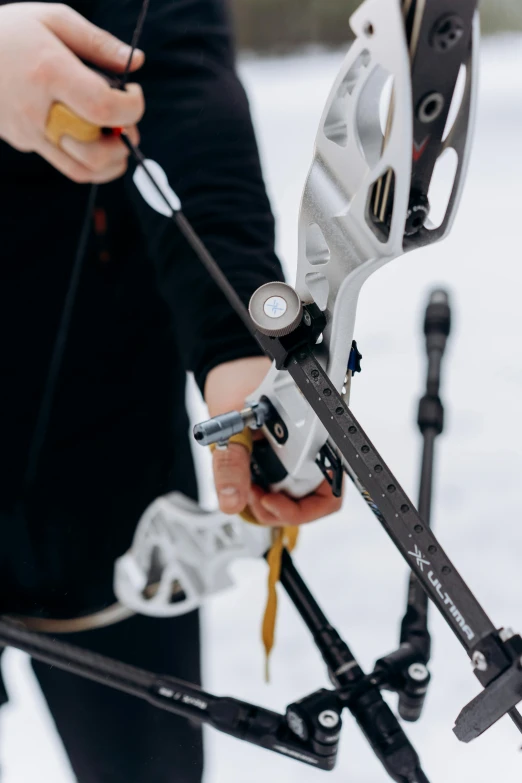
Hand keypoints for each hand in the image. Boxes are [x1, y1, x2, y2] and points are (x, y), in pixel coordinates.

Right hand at [0, 2, 143, 182]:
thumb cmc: (9, 31)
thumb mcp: (53, 20)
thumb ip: (98, 43)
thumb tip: (137, 62)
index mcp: (49, 73)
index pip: (103, 108)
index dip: (131, 108)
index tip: (134, 95)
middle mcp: (37, 110)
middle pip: (96, 153)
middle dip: (123, 144)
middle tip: (128, 126)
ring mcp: (28, 132)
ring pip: (81, 170)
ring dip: (109, 163)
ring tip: (115, 139)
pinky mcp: (23, 142)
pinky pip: (63, 161)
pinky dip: (86, 156)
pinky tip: (89, 135)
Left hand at [204, 356, 342, 525]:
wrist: (230, 363)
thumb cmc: (238, 380)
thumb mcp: (229, 423)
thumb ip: (230, 463)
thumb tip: (232, 501)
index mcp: (315, 431)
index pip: (331, 486)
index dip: (305, 506)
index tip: (271, 499)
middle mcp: (314, 444)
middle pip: (314, 497)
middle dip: (282, 507)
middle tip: (253, 497)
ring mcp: (301, 452)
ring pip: (298, 495)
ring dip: (272, 502)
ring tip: (247, 489)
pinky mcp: (286, 456)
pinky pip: (284, 486)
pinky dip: (265, 492)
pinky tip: (248, 483)